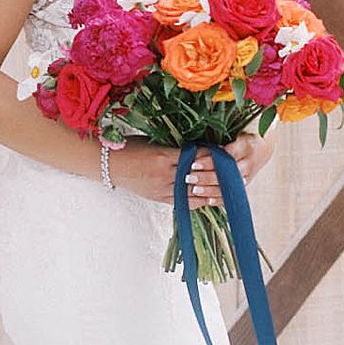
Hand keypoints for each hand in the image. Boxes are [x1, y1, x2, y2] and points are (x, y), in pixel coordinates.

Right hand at [110, 132, 274, 206]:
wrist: (107, 165)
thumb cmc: (129, 148)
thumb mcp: (154, 142)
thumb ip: (175, 148)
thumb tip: (199, 149)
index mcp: (164, 155)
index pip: (197, 157)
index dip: (214, 156)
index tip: (228, 153)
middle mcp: (165, 174)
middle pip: (199, 176)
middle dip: (218, 175)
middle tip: (236, 172)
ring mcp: (162, 189)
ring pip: (194, 192)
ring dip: (212, 190)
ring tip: (229, 188)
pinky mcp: (159, 198)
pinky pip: (184, 202)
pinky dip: (199, 200)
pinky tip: (211, 199)